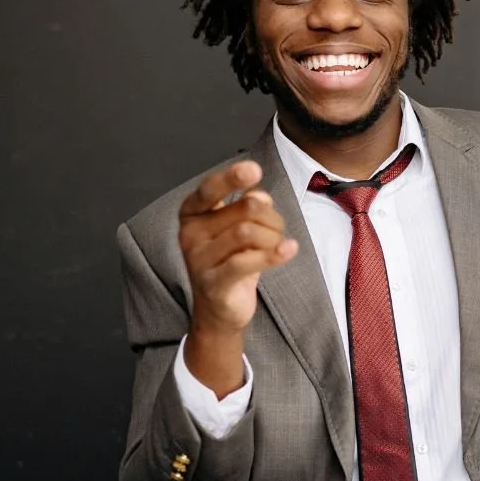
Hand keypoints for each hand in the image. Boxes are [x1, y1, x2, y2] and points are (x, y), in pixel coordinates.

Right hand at [179, 161, 297, 332]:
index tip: (254, 170)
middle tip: (277, 231)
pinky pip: (246, 262)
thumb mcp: (238, 228)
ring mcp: (198, 259)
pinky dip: (274, 254)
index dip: (232, 177)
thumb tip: (258, 195)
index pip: (210, 189)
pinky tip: (289, 249)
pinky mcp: (213, 282)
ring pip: (248, 232)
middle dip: (272, 217)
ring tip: (278, 246)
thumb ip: (246, 207)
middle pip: (244, 209)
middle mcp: (190, 233)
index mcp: (192, 213)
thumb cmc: (230, 261)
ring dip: (274, 237)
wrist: (219, 310)